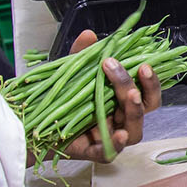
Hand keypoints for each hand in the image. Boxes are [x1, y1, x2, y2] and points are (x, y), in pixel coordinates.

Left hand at [58, 28, 163, 162]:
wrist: (36, 125)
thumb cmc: (61, 100)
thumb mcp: (72, 74)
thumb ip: (82, 55)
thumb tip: (89, 35)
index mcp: (120, 101)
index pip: (146, 93)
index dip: (150, 81)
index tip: (145, 65)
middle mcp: (120, 119)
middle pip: (143, 108)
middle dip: (140, 88)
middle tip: (118, 68)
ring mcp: (110, 137)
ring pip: (134, 130)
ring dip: (134, 111)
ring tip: (130, 95)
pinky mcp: (95, 152)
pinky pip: (110, 152)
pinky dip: (116, 143)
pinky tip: (118, 134)